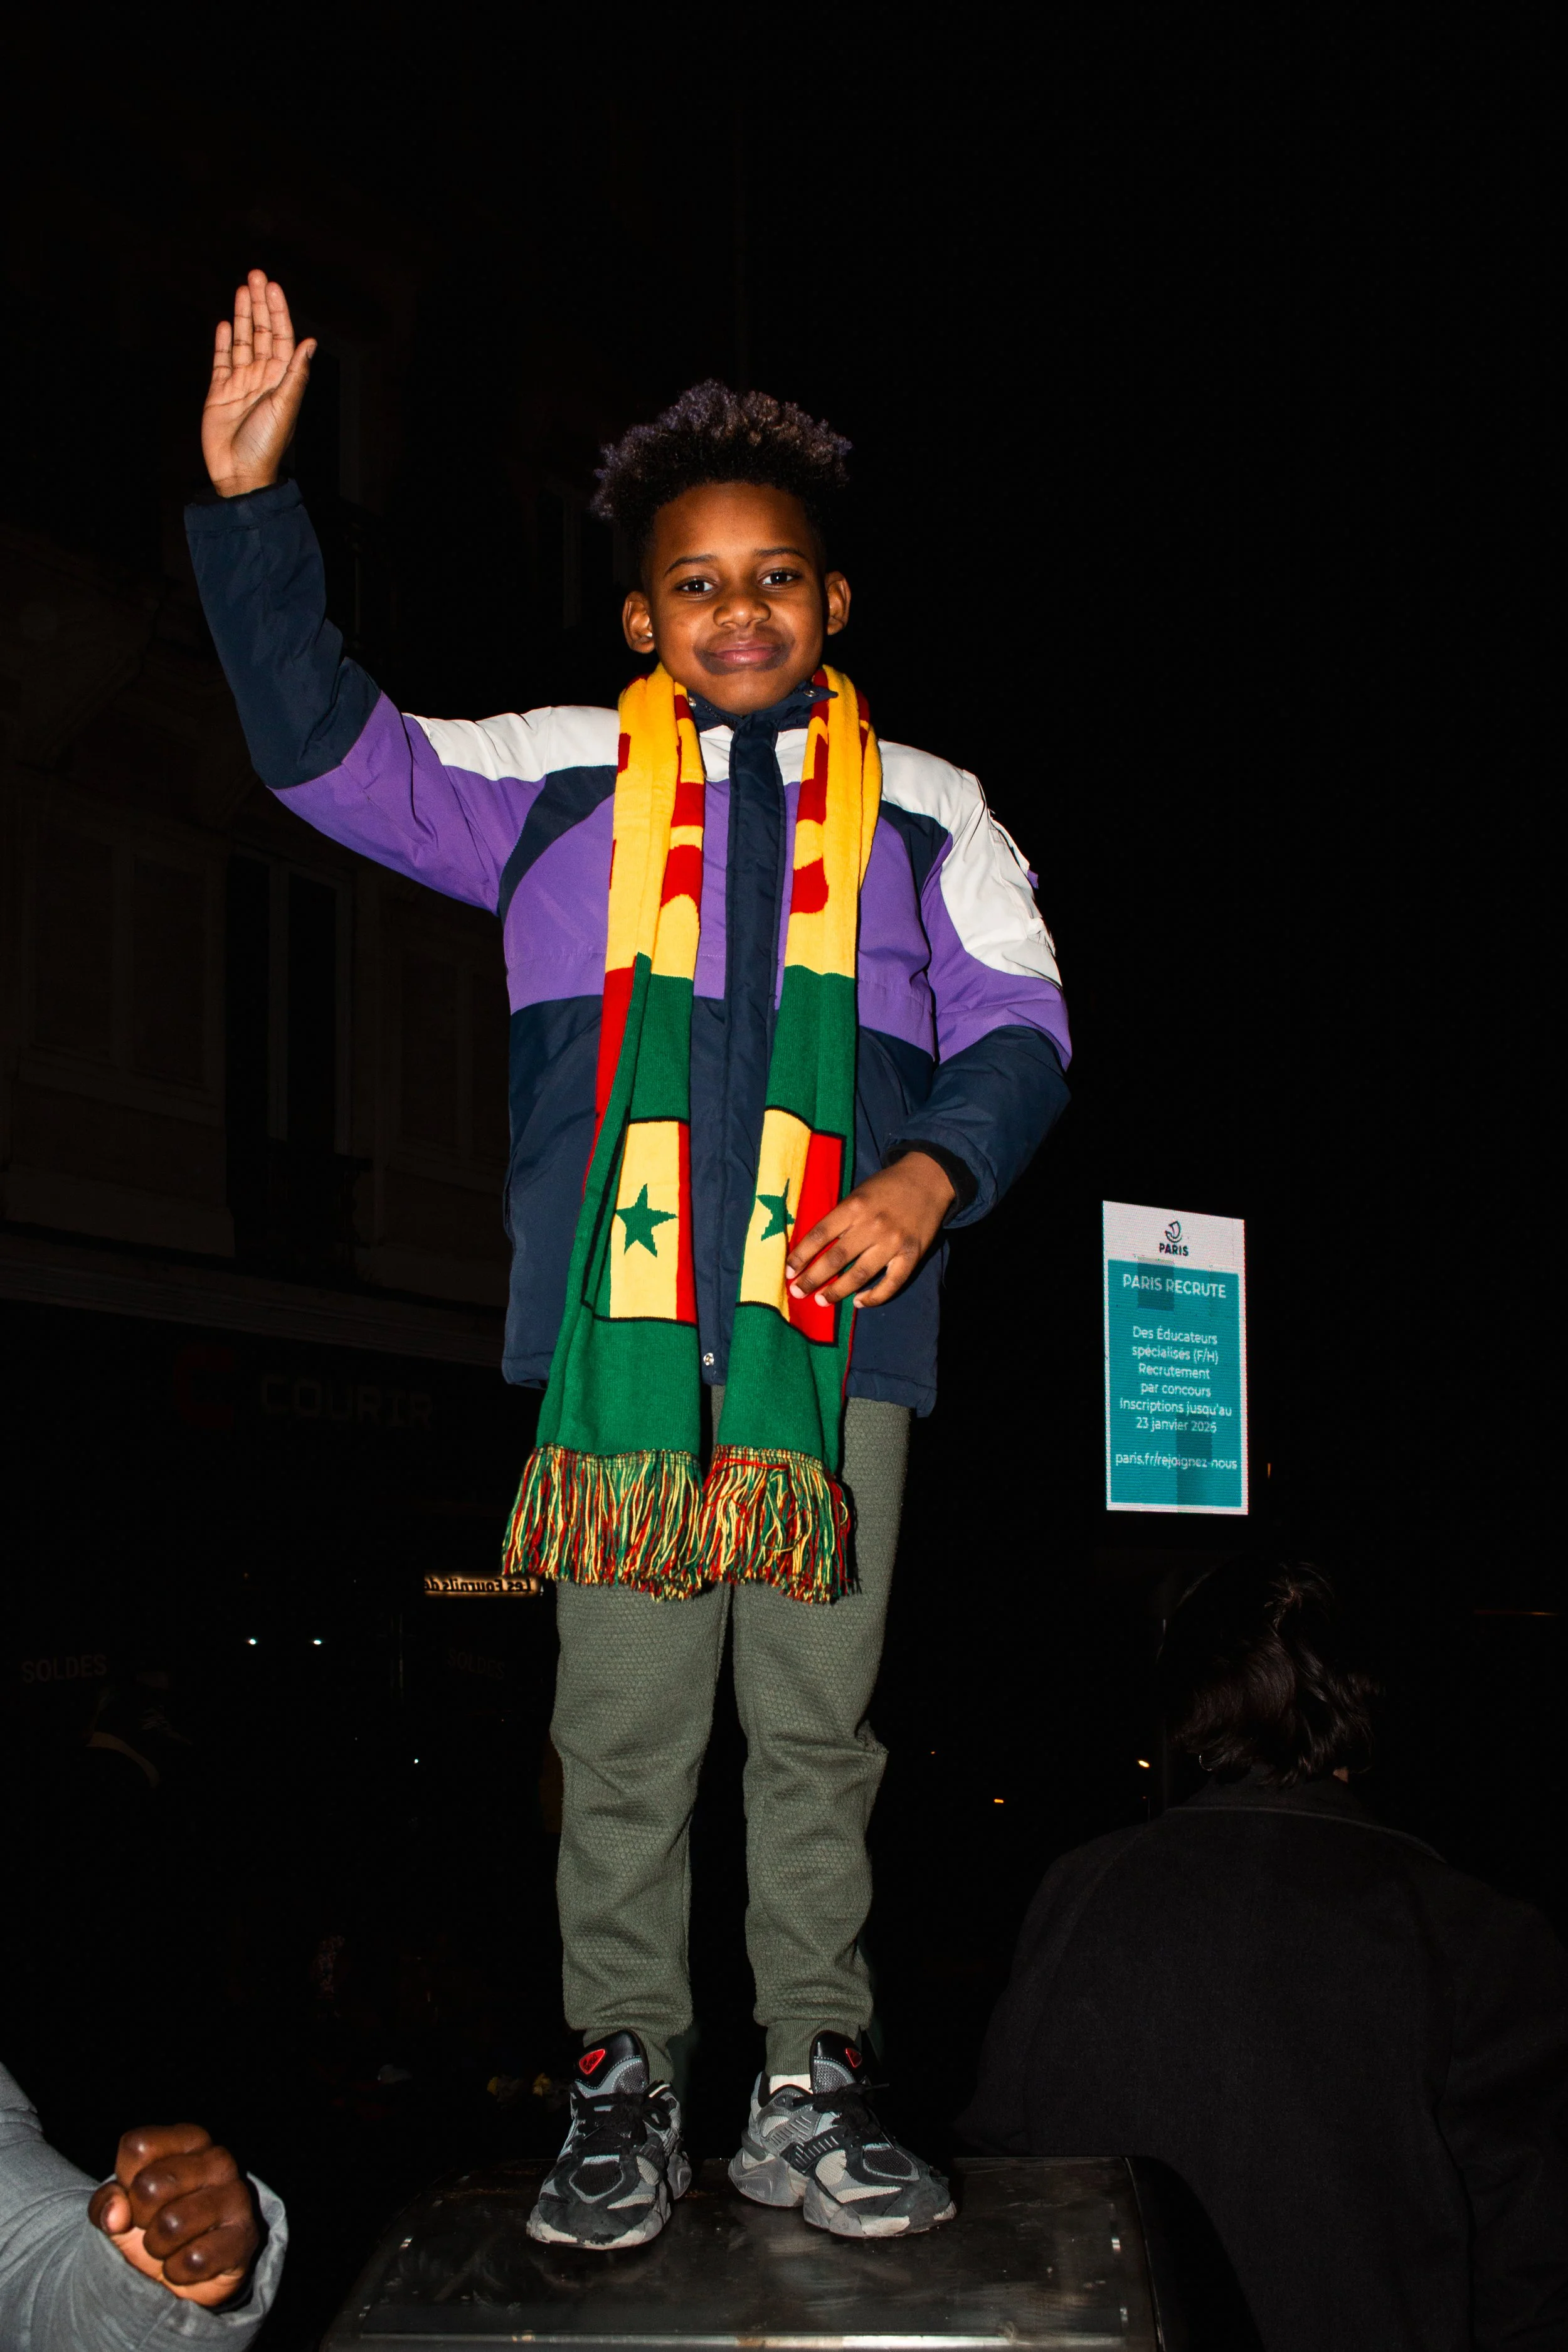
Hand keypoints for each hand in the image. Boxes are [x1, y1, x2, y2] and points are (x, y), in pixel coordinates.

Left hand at [88, 2124, 259, 2307]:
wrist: (189, 2271)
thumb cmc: (152, 2225)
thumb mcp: (121, 2209)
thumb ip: (105, 2203)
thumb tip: (115, 2216)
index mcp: (189, 2139)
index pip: (137, 2147)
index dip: (125, 2181)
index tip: (137, 2195)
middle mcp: (218, 2158)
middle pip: (150, 2186)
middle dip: (141, 2218)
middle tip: (155, 2224)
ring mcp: (237, 2195)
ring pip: (171, 2224)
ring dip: (158, 2248)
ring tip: (171, 2245)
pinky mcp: (245, 2236)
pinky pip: (193, 2260)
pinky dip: (178, 2271)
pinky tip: (188, 2262)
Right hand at [201, 270, 315, 497]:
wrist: (239, 472)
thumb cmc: (266, 444)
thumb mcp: (286, 406)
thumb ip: (296, 374)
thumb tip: (310, 343)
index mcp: (281, 379)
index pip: (280, 337)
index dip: (277, 311)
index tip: (273, 287)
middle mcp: (262, 378)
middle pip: (260, 333)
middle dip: (258, 304)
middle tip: (255, 275)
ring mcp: (240, 384)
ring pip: (241, 341)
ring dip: (241, 315)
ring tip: (241, 289)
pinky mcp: (219, 393)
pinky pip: (221, 361)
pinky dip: (222, 342)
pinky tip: (224, 323)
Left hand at [786, 1152, 954, 1309]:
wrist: (928, 1178)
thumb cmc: (886, 1187)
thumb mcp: (858, 1193)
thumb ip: (841, 1218)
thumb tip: (815, 1248)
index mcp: (854, 1207)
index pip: (820, 1235)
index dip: (801, 1255)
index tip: (789, 1271)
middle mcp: (872, 1225)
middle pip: (836, 1258)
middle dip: (813, 1279)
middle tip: (797, 1292)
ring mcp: (893, 1242)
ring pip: (860, 1274)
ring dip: (837, 1291)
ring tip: (821, 1301)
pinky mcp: (912, 1255)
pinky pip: (891, 1283)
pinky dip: (874, 1297)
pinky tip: (859, 1302)